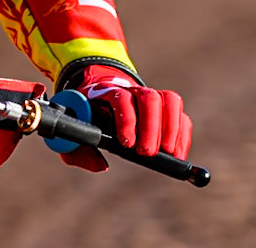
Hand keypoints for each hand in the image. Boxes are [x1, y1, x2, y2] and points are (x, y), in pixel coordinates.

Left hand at [58, 64, 192, 172]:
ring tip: (168, 153)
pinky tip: (178, 154)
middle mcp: (131, 89)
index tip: (127, 144)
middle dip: (151, 127)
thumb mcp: (73, 132)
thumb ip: (78, 150)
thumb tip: (101, 166)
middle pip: (148, 97)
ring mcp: (150, 96)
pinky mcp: (165, 107)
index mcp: (105, 92)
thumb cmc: (85, 118)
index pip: (120, 98)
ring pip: (169, 100)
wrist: (98, 95)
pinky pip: (181, 115)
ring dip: (172, 128)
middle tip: (147, 153)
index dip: (126, 120)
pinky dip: (182, 135)